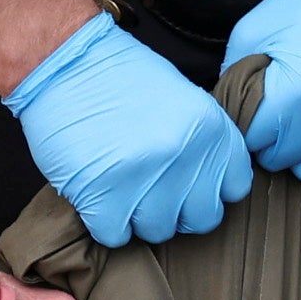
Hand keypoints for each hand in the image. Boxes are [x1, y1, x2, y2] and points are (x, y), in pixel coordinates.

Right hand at [2, 14, 252, 247]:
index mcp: (211, 128)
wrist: (64, 63)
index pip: (235, 188)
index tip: (189, 184)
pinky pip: (115, 236)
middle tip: (150, 191)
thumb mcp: (183, 100)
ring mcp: (146, 177)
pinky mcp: (103, 195)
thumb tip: (209, 183)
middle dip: (176, 210)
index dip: (209, 190)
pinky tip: (97, 194)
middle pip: (201, 218)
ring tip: (120, 188)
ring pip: (158, 230)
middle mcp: (186, 154)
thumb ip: (203, 142)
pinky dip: (104, 222)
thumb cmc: (120, 79)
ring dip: (138, 217)